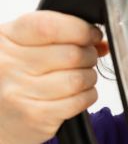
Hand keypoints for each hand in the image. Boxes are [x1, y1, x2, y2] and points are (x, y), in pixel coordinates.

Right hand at [0, 11, 108, 143]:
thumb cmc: (15, 74)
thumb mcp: (26, 45)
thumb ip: (61, 36)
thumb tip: (101, 43)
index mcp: (7, 39)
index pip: (50, 27)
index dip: (80, 29)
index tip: (93, 34)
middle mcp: (9, 65)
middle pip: (72, 54)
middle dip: (90, 55)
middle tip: (87, 58)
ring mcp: (21, 93)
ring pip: (79, 79)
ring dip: (90, 76)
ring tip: (82, 75)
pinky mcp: (36, 117)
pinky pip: (80, 101)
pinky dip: (89, 95)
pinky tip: (79, 92)